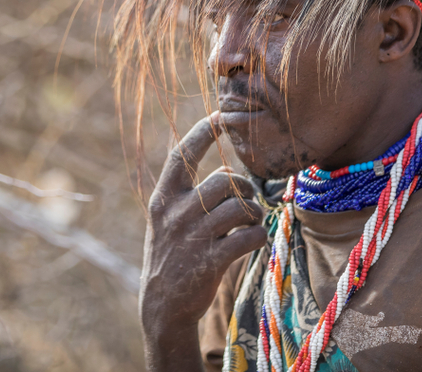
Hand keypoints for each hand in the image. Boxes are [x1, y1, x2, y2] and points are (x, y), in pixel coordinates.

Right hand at [139, 113, 267, 370]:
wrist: (163, 306)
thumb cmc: (174, 254)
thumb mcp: (168, 219)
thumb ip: (188, 193)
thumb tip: (225, 170)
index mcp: (164, 198)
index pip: (182, 154)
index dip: (203, 131)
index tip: (222, 115)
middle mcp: (176, 213)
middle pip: (224, 180)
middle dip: (244, 188)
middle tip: (246, 203)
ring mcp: (192, 238)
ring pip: (241, 207)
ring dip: (254, 214)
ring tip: (250, 223)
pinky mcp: (210, 261)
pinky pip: (249, 236)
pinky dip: (258, 236)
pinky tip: (252, 241)